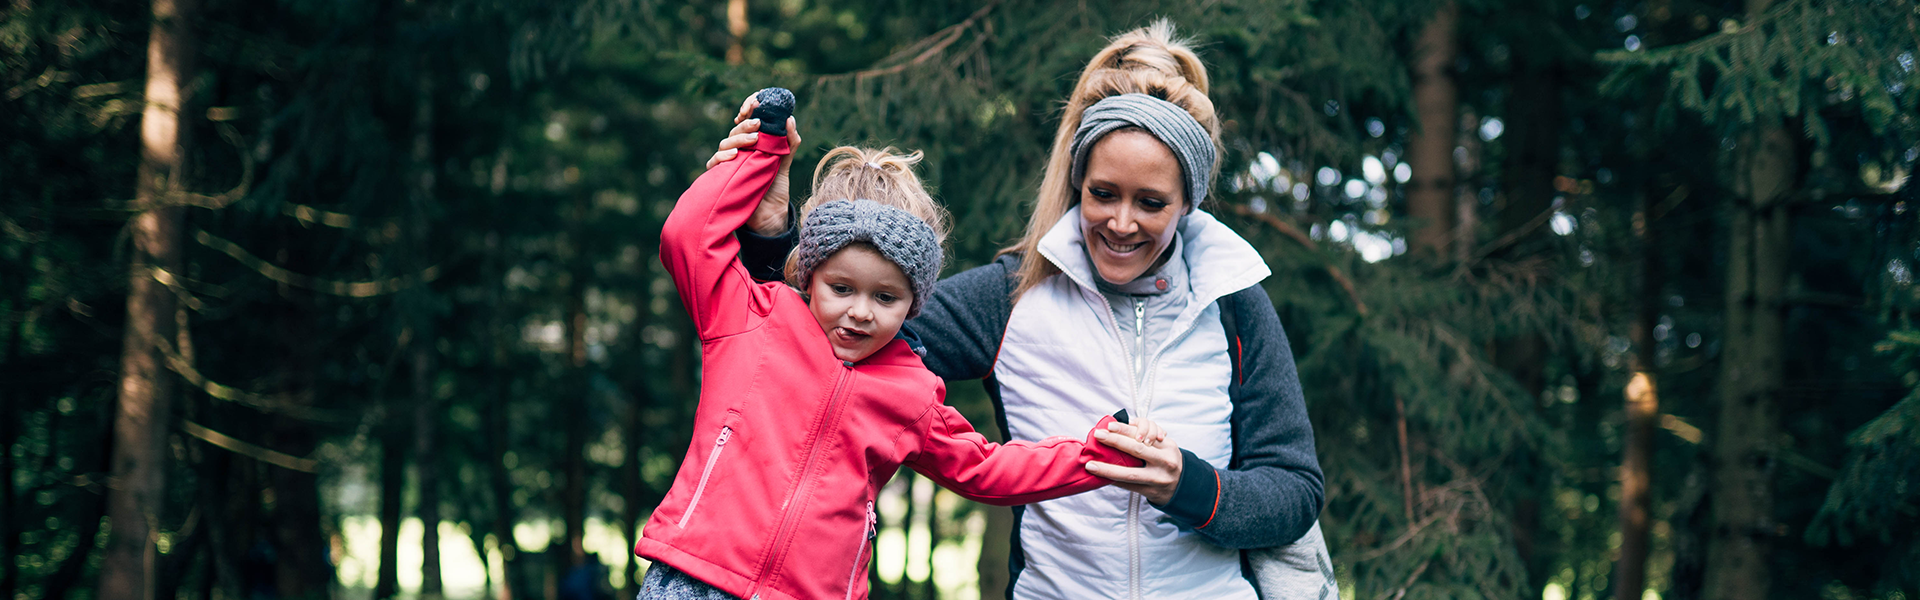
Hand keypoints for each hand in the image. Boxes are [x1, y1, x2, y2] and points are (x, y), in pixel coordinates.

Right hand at [706, 95, 801, 234]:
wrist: (770, 216)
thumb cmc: (775, 189)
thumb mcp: (785, 163)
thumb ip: (789, 143)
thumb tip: (789, 119)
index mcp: (753, 144)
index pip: (747, 120)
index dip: (748, 108)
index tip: (756, 101)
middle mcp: (739, 151)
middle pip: (736, 131)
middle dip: (746, 123)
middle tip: (759, 124)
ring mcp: (730, 164)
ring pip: (725, 144)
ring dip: (737, 138)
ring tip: (753, 139)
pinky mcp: (722, 177)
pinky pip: (715, 163)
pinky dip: (722, 157)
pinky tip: (734, 156)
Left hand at [1086, 418, 1182, 505]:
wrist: (1183, 486)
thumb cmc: (1166, 461)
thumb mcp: (1164, 446)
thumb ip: (1146, 437)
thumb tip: (1117, 428)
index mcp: (1168, 446)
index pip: (1146, 434)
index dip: (1126, 429)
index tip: (1110, 426)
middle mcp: (1165, 461)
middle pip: (1137, 449)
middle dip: (1116, 441)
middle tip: (1098, 436)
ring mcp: (1158, 479)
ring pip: (1130, 473)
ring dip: (1108, 469)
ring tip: (1092, 465)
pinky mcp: (1151, 492)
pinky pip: (1128, 486)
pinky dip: (1113, 481)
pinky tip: (1101, 477)